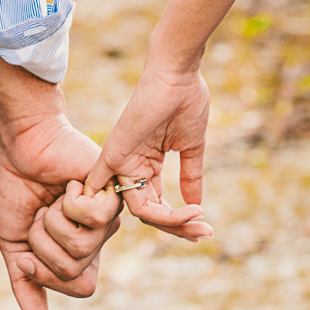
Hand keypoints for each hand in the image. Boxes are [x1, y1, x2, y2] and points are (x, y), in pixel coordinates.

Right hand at [0, 114, 121, 309]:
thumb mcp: (12, 242)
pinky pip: (92, 219)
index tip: (27, 253)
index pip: (81, 287)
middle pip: (77, 271)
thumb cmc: (16, 187)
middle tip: (40, 214)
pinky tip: (69, 184)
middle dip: (44, 244)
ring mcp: (107, 216)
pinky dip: (68, 202)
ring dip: (53, 222)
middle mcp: (97, 236)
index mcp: (77, 249)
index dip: (48, 275)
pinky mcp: (113, 193)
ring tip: (54, 197)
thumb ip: (24, 280)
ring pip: (83, 246)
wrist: (20, 147)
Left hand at [84, 67, 213, 240]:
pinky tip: (149, 220)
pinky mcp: (114, 153)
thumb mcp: (190, 148)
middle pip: (149, 213)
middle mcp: (132, 167)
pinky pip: (105, 188)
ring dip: (170, 220)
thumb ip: (190, 177)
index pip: (157, 206)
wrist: (177, 76)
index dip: (179, 222)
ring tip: (196, 220)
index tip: (204, 230)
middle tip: (203, 233)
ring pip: (139, 209)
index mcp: (148, 164)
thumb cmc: (185, 102)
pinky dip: (114, 206)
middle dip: (179, 226)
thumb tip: (197, 205)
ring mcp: (122, 162)